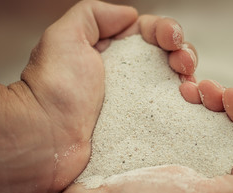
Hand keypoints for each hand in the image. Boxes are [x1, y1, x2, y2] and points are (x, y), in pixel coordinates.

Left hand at [0, 0, 197, 192]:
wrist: (43, 139)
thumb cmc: (53, 89)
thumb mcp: (65, 37)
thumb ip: (94, 14)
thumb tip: (129, 14)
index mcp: (110, 53)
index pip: (147, 34)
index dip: (165, 31)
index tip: (172, 39)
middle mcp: (124, 77)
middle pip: (165, 59)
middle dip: (183, 53)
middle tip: (184, 63)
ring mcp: (133, 105)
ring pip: (171, 85)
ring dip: (187, 78)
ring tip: (189, 83)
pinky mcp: (138, 130)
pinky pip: (167, 115)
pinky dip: (183, 108)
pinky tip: (188, 104)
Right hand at [53, 85, 232, 192]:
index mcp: (223, 191)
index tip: (229, 96)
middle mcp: (204, 176)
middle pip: (230, 130)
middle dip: (224, 102)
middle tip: (205, 87)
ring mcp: (178, 161)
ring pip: (203, 121)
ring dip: (203, 98)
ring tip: (188, 86)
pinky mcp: (156, 151)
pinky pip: (177, 120)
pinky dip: (180, 102)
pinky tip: (174, 91)